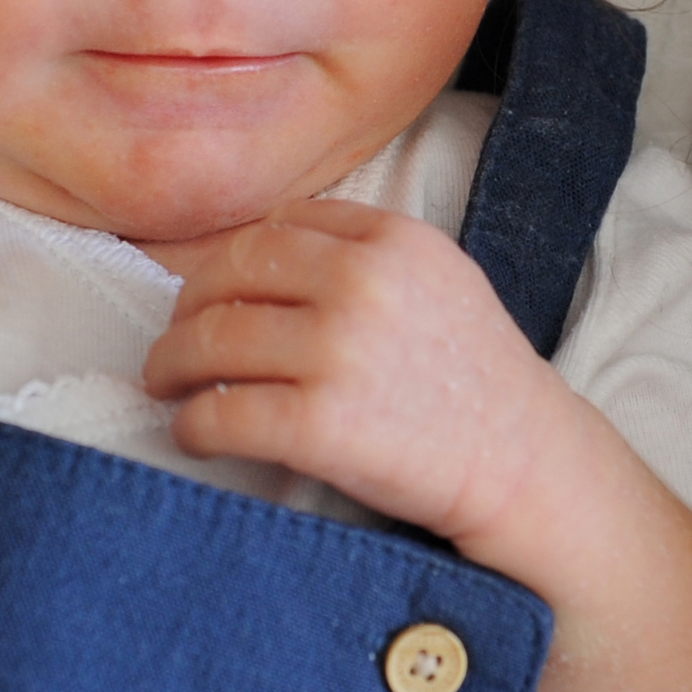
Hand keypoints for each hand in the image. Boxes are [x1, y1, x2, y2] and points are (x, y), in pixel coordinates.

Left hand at [145, 200, 580, 557]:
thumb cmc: (475, 378)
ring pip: (208, 342)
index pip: (276, 228)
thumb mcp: (438, 278)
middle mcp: (362, 283)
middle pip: (228, 276)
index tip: (214, 293)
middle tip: (174, 343)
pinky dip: (193, 425)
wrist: (523, 463)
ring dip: (172, 366)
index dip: (230, 261)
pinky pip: (220, 414)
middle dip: (186, 311)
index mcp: (391, 238)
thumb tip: (253, 259)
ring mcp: (338, 353)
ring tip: (168, 385)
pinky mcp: (319, 425)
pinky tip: (195, 433)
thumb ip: (362, 253)